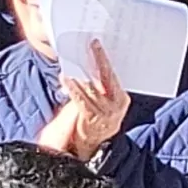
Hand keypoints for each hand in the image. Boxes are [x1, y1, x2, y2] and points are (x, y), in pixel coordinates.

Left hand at [37, 43, 129, 158]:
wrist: (92, 142)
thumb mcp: (103, 101)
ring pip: (92, 86)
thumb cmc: (96, 117)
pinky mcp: (91, 117)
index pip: (114, 74)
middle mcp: (116, 104)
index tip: (97, 44)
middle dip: (99, 58)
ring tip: (73, 59)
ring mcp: (105, 112)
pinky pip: (80, 98)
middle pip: (107, 76)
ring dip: (81, 71)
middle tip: (92, 45)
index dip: (105, 59)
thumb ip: (99, 85)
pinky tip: (65, 77)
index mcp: (122, 98)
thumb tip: (89, 62)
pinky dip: (72, 87)